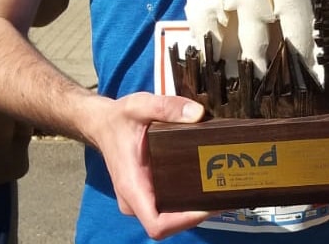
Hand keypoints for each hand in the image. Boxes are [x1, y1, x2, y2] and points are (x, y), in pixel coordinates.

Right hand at [84, 92, 209, 238]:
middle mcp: (135, 199)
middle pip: (169, 224)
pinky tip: (207, 184)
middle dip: (197, 213)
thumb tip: (198, 114)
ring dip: (195, 208)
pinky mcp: (148, 193)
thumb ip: (168, 107)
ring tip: (221, 188)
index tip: (207, 207)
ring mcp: (141, 199)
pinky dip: (188, 200)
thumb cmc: (119, 119)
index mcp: (132, 185)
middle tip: (224, 192)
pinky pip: (170, 205)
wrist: (104, 124)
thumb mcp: (141, 105)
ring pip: (171, 217)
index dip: (184, 221)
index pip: (156, 224)